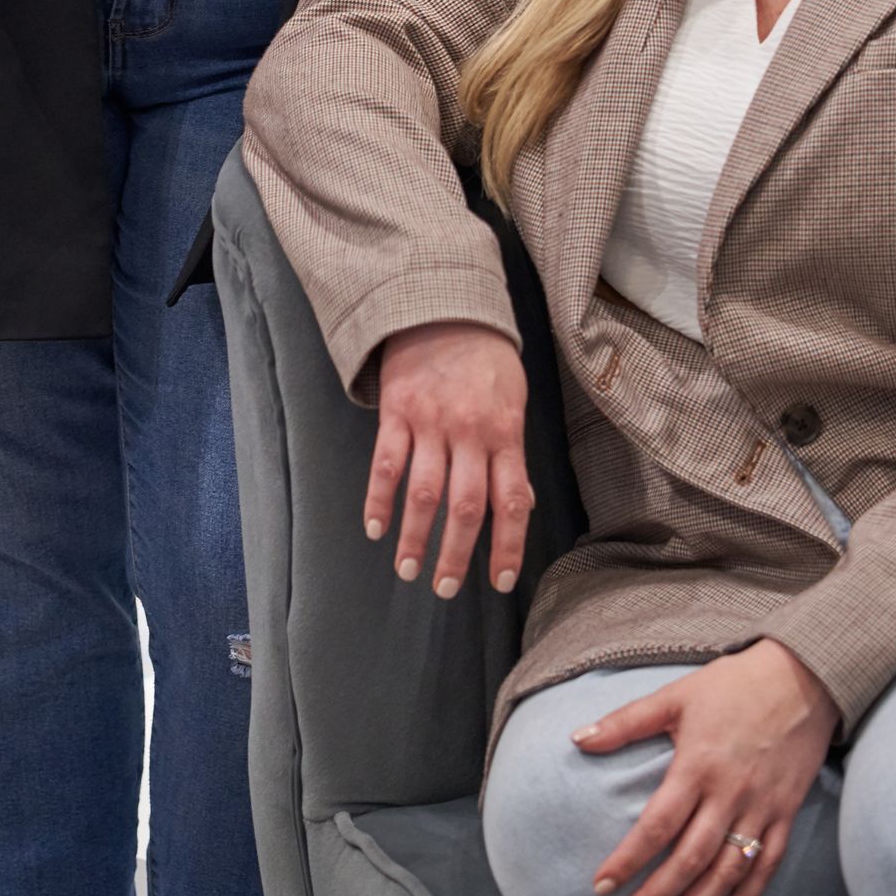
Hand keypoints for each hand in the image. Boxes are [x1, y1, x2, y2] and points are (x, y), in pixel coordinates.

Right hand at [366, 320, 532, 597]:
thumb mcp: (513, 401)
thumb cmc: (486, 360)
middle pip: (464, 506)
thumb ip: (512, 455)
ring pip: (423, 493)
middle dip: (455, 555)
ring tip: (408, 569)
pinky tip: (375, 528)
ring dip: (414, 537)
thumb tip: (519, 507)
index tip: (501, 582)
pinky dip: (379, 500)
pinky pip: (385, 463)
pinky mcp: (397, 411)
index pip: (510, 502)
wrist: (445, 306)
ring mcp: (430, 422)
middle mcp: (468, 431)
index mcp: (504, 432)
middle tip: (446, 589)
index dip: (507, 546)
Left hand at [574, 639, 837, 895]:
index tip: (602, 886)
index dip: (628, 860)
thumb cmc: (733, 684)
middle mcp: (729, 793)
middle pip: (689, 858)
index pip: (657, 825)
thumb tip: (578, 739)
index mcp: (697, 765)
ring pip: (726, 870)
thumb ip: (627, 722)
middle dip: (657, 895)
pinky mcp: (785, 813)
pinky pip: (766, 866)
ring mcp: (760, 807)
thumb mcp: (676, 696)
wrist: (802, 677)